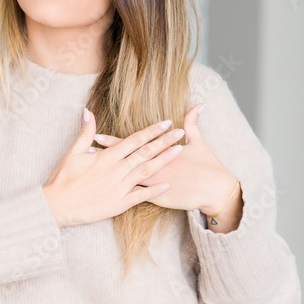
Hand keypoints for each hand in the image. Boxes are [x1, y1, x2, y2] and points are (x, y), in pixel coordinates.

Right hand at [42, 108, 185, 227]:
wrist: (57, 205)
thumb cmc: (63, 178)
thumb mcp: (73, 152)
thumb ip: (85, 132)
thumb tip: (88, 111)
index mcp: (106, 157)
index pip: (134, 140)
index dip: (151, 131)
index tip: (166, 123)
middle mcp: (116, 170)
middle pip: (145, 153)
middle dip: (164, 142)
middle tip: (180, 133)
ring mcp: (119, 187)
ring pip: (147, 172)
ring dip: (164, 161)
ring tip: (179, 152)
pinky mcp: (119, 204)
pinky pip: (140, 196)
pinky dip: (154, 190)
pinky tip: (167, 185)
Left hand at [96, 103, 236, 213]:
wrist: (217, 190)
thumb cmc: (208, 165)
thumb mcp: (200, 142)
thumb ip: (193, 123)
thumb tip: (198, 104)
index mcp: (161, 152)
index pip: (133, 145)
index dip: (114, 141)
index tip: (97, 137)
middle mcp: (155, 167)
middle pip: (126, 161)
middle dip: (106, 157)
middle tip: (87, 153)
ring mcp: (156, 184)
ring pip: (128, 180)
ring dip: (111, 176)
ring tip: (92, 172)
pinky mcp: (160, 199)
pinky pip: (138, 197)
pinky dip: (123, 194)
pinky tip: (108, 193)